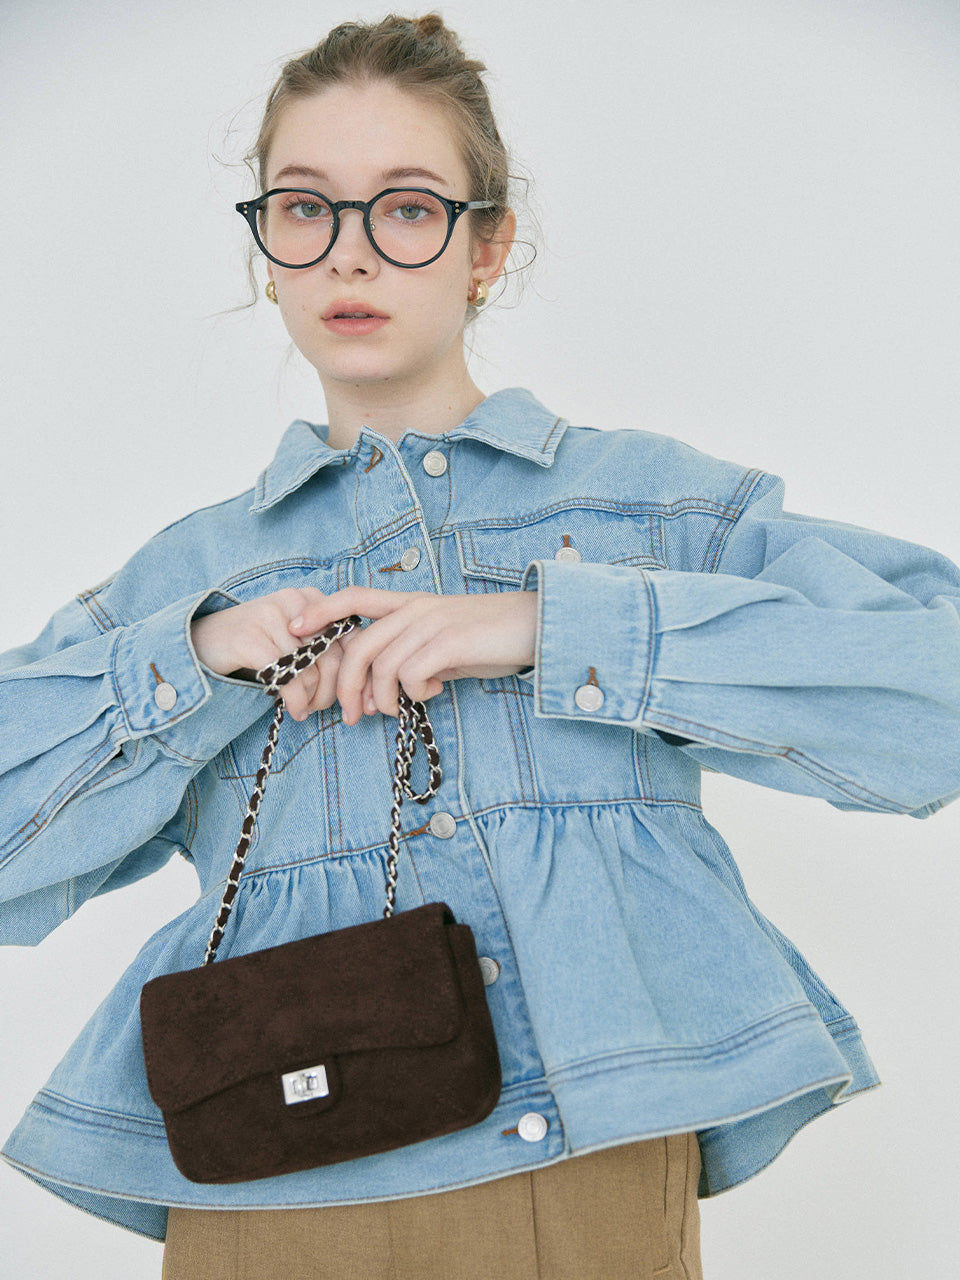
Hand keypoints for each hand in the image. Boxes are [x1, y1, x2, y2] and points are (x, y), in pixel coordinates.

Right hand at [190, 587, 359, 722]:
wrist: (203, 641)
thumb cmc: (259, 646)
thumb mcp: (297, 642)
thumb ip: (328, 652)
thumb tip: (364, 688)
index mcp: (313, 598)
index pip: (352, 639)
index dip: (359, 675)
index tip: (360, 704)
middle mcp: (295, 600)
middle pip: (335, 656)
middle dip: (336, 692)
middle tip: (326, 711)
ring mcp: (270, 615)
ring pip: (312, 669)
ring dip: (314, 699)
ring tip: (305, 709)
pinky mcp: (249, 636)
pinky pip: (287, 675)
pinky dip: (295, 700)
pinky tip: (294, 710)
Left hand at [286, 587, 537, 724]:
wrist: (534, 626)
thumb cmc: (489, 638)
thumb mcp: (443, 640)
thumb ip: (413, 653)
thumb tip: (386, 689)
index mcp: (410, 604)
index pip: (354, 598)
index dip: (321, 612)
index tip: (294, 631)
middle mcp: (416, 608)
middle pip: (359, 645)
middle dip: (347, 686)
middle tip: (351, 716)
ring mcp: (432, 623)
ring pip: (382, 665)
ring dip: (382, 697)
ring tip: (396, 708)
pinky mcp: (449, 642)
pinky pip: (411, 674)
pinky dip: (414, 693)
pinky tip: (433, 693)